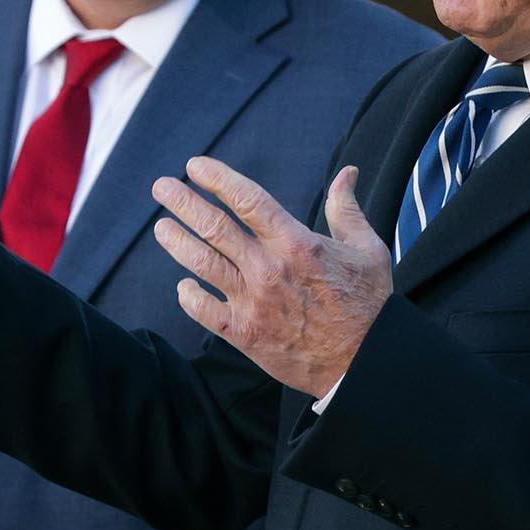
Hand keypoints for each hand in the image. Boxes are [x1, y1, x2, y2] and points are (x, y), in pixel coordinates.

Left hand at [150, 160, 394, 398]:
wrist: (364, 363)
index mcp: (296, 243)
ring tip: (162, 228)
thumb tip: (347, 172)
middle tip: (161, 187)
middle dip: (183, 202)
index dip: (216, 179)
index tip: (194, 166)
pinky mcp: (244, 333)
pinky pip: (203, 310)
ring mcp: (252, 302)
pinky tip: (184, 286)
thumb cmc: (368, 305)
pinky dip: (189, 296)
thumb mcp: (367, 250)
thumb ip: (346, 209)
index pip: (246, 200)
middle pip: (214, 226)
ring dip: (176, 242)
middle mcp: (268, 269)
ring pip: (202, 263)